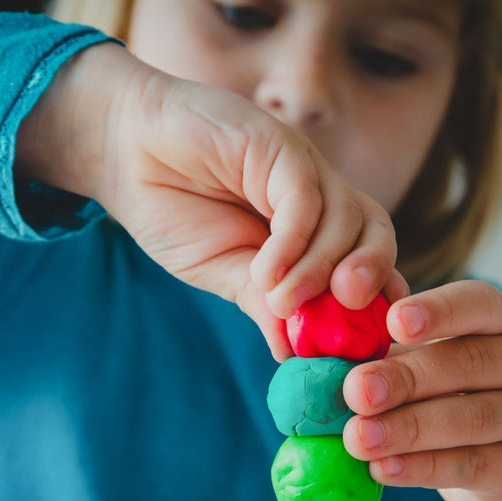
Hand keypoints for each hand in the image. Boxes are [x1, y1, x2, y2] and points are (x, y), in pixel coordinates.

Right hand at [17, 44, 406, 359]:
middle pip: (376, 236)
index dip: (377, 302)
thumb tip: (292, 354)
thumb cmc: (174, 210)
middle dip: (371, 280)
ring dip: (317, 270)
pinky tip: (264, 272)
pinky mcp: (281, 146)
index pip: (368, 264)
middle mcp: (320, 199)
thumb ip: (262, 303)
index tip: (365, 345)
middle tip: (347, 316)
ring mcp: (304, 170)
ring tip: (280, 301)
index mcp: (315, 231)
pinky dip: (292, 242)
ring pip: (346, 220)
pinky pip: (305, 199)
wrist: (124, 152)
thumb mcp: (222, 271)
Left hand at [341, 280, 501, 500]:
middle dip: (406, 378)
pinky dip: (420, 468)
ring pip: (470, 418)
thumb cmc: (450, 389)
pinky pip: (469, 466)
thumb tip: (327, 353)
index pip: (478, 303)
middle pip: (468, 363)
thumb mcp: (429, 356)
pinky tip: (381, 468)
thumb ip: (390, 346)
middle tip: (355, 391)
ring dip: (407, 428)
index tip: (394, 321)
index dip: (437, 310)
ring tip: (357, 437)